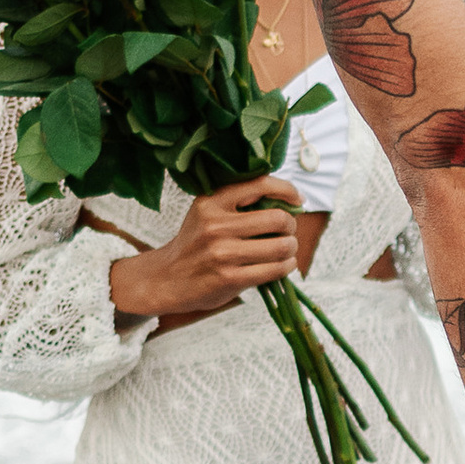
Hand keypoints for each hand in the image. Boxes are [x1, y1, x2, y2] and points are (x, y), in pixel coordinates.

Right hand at [108, 178, 301, 323]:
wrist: (167, 278)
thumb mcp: (207, 213)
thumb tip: (289, 203)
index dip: (287, 190)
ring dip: (291, 249)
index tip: (298, 199)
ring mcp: (223, 253)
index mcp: (212, 202)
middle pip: (278, 218)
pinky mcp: (230, 278)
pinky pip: (274, 270)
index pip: (260, 184)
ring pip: (281, 246)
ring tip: (286, 250)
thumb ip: (239, 204)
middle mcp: (216, 225)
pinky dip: (286, 267)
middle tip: (287, 232)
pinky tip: (282, 265)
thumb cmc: (196, 244)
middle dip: (290, 226)